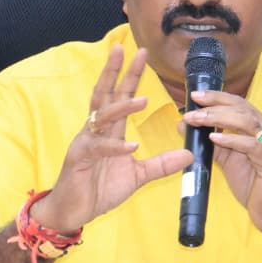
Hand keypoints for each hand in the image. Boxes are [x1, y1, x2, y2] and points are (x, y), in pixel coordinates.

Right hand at [29, 46, 192, 233]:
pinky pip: (98, 148)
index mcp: (108, 131)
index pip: (119, 96)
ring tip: (143, 100)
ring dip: (122, 107)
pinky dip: (114, 147)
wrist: (73, 211)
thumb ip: (160, 164)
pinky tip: (131, 146)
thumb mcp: (136, 176)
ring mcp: (86, 143)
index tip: (142, 54)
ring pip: (102, 117)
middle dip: (117, 73)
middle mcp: (95, 131)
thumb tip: (188, 155)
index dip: (130, 75)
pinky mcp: (79, 159)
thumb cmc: (98, 189)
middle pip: (106, 95)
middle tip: (129, 50)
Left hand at [181, 90, 261, 235]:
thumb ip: (210, 142)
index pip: (238, 103)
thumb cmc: (253, 184)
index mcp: (261, 126)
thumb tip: (185, 125)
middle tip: (192, 108)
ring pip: (246, 121)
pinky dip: (232, 139)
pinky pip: (251, 145)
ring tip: (197, 120)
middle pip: (241, 108)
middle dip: (214, 105)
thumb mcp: (227, 159)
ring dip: (218, 118)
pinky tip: (215, 137)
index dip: (217, 97)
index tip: (195, 95)